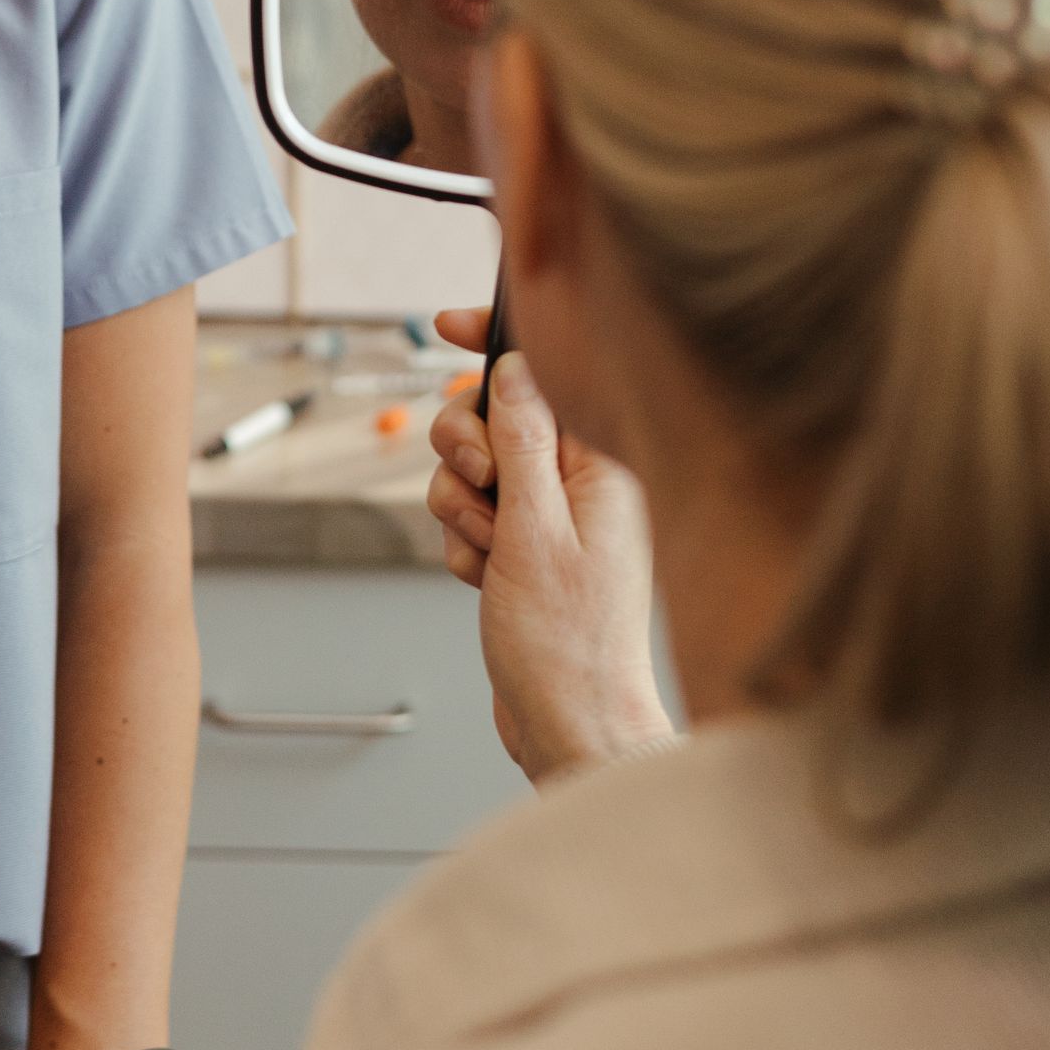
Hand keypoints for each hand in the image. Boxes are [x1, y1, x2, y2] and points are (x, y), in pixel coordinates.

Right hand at [428, 308, 668, 785]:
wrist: (571, 725)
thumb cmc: (568, 645)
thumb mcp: (533, 529)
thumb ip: (521, 440)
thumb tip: (513, 368)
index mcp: (604, 466)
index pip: (544, 375)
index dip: (493, 343)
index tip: (446, 323)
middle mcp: (583, 485)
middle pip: (493, 420)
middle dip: (465, 455)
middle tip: (483, 494)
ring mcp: (555, 519)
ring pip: (473, 473)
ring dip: (462, 510)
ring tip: (489, 556)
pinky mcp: (529, 550)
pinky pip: (472, 519)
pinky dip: (464, 545)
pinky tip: (485, 580)